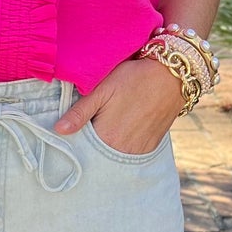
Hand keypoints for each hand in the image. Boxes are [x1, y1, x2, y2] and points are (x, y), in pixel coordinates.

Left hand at [52, 54, 183, 155]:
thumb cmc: (134, 78)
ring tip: (106, 127)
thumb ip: (80, 112)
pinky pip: (130, 153)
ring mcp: (139, 150)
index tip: (70, 133)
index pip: (81, 150)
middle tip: (89, 127)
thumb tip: (59, 131)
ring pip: (113, 155)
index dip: (75, 141)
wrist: (172, 76)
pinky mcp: (151, 146)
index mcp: (107, 137)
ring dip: (106, 147)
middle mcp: (123, 150)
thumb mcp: (102, 89)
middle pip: (97, 155)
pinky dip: (122, 146)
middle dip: (89, 146)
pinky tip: (120, 131)